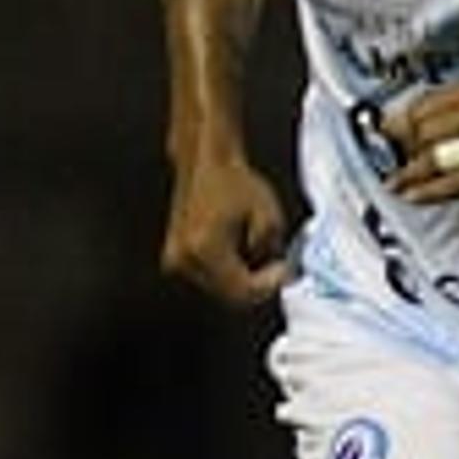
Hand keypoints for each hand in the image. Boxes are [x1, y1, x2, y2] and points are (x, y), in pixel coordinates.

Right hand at [159, 157, 292, 305]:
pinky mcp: (173, 257)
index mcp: (204, 249)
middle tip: (277, 267)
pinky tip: (241, 253)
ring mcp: (174, 260)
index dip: (269, 286)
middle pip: (230, 296)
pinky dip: (229, 273)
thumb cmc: (236, 183)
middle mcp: (184, 259)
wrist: (205, 162)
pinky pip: (210, 278)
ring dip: (243, 281)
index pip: (242, 290)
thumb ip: (272, 249)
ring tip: (260, 257)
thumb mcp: (269, 215)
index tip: (285, 271)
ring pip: (220, 290)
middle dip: (258, 286)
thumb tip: (271, 268)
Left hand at [381, 79, 458, 203]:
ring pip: (435, 158)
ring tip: (395, 182)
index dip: (400, 120)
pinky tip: (412, 195)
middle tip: (390, 160)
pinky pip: (454, 183)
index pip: (425, 104)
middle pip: (423, 131)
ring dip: (409, 173)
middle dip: (400, 147)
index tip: (386, 132)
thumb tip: (421, 123)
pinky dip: (428, 191)